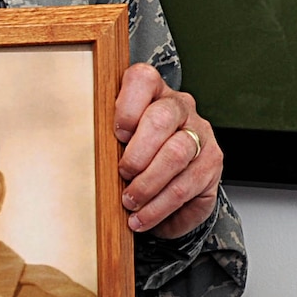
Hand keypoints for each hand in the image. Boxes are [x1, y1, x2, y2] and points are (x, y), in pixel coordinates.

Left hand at [115, 63, 222, 238]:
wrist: (171, 191)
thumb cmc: (137, 161)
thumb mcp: (118, 145)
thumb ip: (108, 141)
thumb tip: (84, 156)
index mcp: (152, 93)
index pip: (143, 80)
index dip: (127, 107)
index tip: (116, 134)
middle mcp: (180, 108)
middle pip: (161, 118)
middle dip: (137, 153)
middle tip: (122, 174)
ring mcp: (199, 134)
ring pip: (175, 154)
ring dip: (147, 184)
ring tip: (130, 202)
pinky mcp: (212, 164)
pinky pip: (185, 186)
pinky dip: (159, 206)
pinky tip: (143, 216)